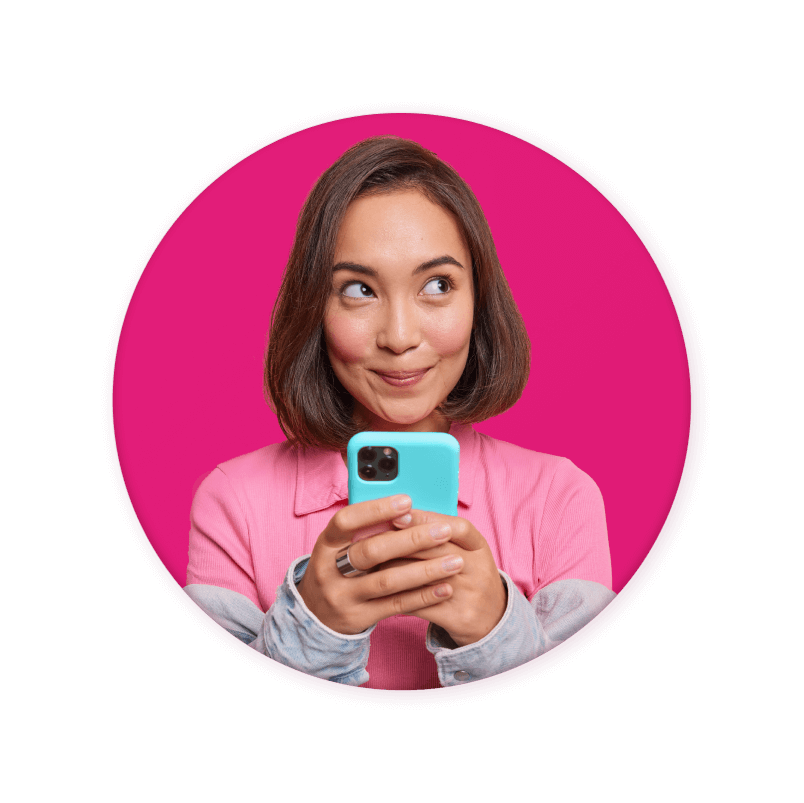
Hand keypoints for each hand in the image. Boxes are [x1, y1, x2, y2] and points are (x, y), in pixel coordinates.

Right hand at [295, 495, 467, 635]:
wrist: (316, 615)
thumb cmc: (338, 569)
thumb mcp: (340, 547)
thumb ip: (366, 530)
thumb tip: (408, 509)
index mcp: (326, 544)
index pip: (346, 521)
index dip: (376, 510)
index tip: (407, 502)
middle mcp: (329, 570)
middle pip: (371, 551)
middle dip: (410, 540)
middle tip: (443, 530)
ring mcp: (343, 597)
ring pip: (388, 581)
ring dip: (425, 571)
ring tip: (455, 561)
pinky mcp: (358, 618)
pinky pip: (395, 606)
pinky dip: (422, 596)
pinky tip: (444, 587)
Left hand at [380, 510, 506, 646]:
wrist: (493, 621)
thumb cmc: (470, 578)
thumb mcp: (467, 552)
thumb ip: (440, 536)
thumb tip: (399, 516)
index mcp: (480, 547)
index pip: (457, 527)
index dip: (427, 519)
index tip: (399, 514)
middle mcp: (478, 569)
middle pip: (437, 550)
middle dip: (402, 542)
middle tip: (373, 537)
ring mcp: (470, 594)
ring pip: (425, 577)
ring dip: (395, 568)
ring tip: (371, 563)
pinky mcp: (458, 618)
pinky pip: (422, 605)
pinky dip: (398, 597)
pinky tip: (380, 592)